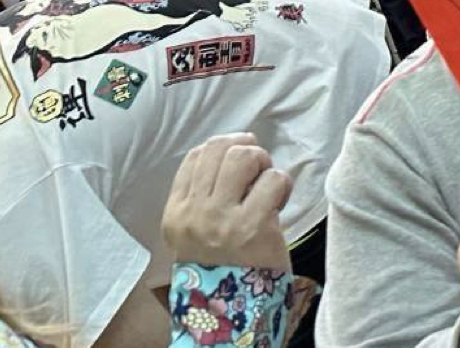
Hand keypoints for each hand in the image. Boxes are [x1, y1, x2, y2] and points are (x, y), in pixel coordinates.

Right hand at [162, 134, 292, 270]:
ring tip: (268, 186)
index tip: (242, 164)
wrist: (229, 311)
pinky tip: (279, 204)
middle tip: (259, 172)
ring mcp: (221, 218)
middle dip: (248, 150)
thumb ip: (203, 196)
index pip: (197, 155)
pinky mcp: (252, 226)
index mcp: (177, 212)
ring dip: (265, 164)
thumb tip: (234, 153)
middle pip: (220, 148)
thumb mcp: (193, 233)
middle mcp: (194, 212)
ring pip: (244, 156)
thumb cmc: (220, 266)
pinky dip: (283, 185)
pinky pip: (273, 180)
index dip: (225, 147)